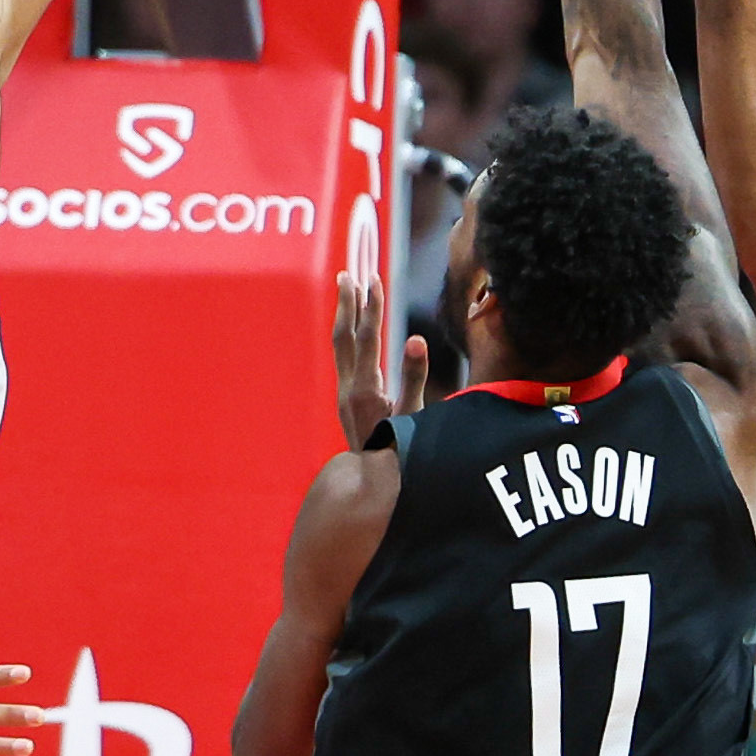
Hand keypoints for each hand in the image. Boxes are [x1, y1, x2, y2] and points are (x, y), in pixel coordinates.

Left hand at [333, 269, 427, 450]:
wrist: (374, 484)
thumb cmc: (401, 452)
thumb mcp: (415, 416)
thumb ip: (413, 376)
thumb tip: (415, 338)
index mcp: (367, 390)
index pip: (369, 338)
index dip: (372, 307)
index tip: (375, 278)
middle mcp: (349, 388)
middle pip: (345, 335)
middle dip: (348, 302)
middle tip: (349, 272)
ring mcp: (344, 393)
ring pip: (340, 344)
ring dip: (344, 314)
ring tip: (346, 286)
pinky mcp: (346, 398)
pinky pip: (343, 356)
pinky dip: (347, 333)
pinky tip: (352, 325)